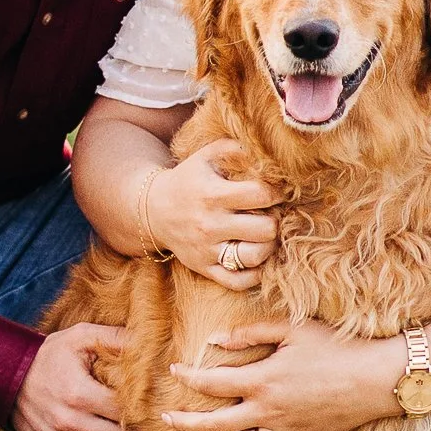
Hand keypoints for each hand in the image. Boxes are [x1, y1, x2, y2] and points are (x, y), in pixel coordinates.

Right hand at [15, 323, 129, 430]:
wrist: (7, 374)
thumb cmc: (50, 355)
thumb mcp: (81, 337)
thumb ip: (115, 338)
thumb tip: (147, 341)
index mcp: (79, 393)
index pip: (125, 411)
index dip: (137, 406)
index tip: (138, 400)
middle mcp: (68, 422)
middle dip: (128, 429)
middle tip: (128, 418)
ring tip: (111, 430)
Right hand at [144, 137, 280, 290]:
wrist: (153, 210)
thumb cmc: (189, 179)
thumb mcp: (206, 156)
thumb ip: (236, 148)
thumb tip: (267, 148)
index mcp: (212, 194)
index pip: (261, 195)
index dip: (277, 191)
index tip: (277, 191)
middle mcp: (210, 224)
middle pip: (265, 229)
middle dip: (275, 220)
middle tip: (271, 214)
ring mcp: (207, 250)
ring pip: (255, 257)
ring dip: (268, 246)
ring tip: (265, 235)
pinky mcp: (205, 269)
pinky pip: (239, 281)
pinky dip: (254, 274)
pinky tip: (256, 258)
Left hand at [164, 317, 397, 430]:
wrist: (377, 377)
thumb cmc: (337, 346)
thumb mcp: (292, 329)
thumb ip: (251, 333)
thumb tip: (216, 339)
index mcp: (261, 380)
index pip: (212, 382)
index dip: (188, 376)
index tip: (173, 370)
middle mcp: (267, 411)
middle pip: (215, 424)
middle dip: (185, 423)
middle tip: (163, 420)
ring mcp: (285, 430)